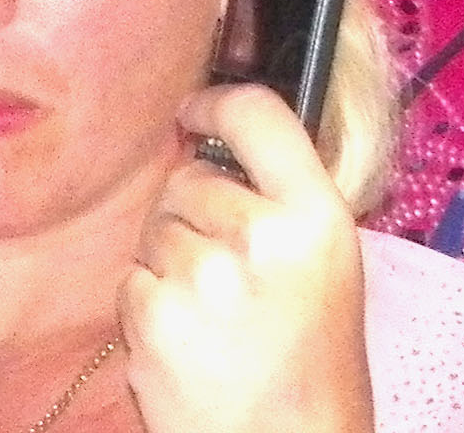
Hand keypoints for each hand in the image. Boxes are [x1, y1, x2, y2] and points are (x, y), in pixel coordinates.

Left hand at [122, 84, 377, 432]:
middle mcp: (260, 237)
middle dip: (192, 211)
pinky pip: (131, 280)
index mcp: (317, 217)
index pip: (258, 115)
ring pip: (155, 230)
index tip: (196, 110)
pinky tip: (186, 338)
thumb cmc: (314, 360)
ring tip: (210, 311)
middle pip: (189, 180)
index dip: (218, 102)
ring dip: (169, 260)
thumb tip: (213, 142)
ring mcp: (201, 278)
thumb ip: (284, 200)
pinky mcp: (154, 320)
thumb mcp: (331, 264)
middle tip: (224, 266)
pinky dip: (148, 305)